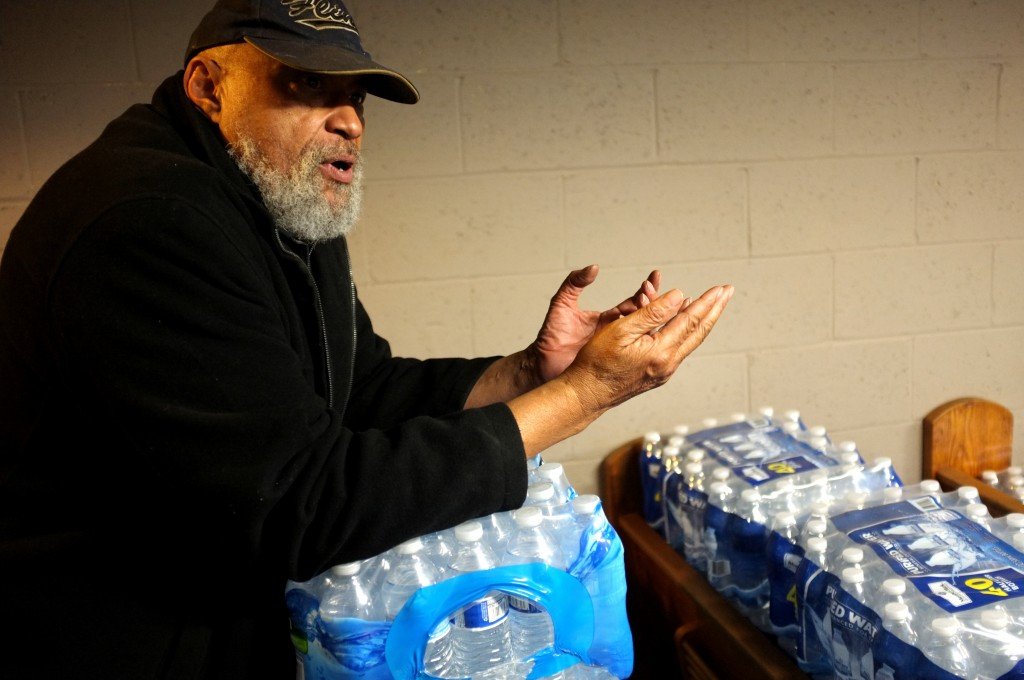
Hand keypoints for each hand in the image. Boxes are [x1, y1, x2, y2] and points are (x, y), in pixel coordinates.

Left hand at [530, 265, 661, 382]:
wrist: (542, 366)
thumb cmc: (550, 336)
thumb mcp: (561, 305)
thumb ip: (574, 284)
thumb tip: (593, 268)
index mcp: (606, 318)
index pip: (632, 302)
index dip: (645, 290)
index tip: (655, 277)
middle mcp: (616, 333)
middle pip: (643, 318)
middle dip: (657, 306)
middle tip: (670, 297)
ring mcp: (617, 350)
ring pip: (644, 338)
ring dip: (659, 326)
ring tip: (676, 314)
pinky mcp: (615, 365)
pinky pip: (637, 357)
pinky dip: (650, 350)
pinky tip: (663, 344)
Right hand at [560, 284, 733, 413]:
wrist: (587, 394)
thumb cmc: (597, 362)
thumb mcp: (621, 330)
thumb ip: (652, 313)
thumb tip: (679, 297)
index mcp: (660, 351)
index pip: (690, 320)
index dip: (706, 301)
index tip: (721, 288)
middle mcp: (668, 364)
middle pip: (698, 332)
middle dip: (715, 309)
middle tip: (728, 291)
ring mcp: (665, 371)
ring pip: (691, 341)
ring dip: (703, 320)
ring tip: (712, 304)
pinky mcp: (658, 374)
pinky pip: (679, 348)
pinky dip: (687, 332)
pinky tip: (686, 324)